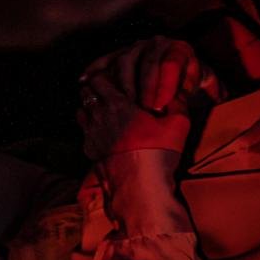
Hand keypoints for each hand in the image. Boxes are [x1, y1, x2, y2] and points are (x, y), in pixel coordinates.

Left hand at [77, 68, 191, 162]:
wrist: (139, 184)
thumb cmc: (159, 150)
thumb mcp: (178, 123)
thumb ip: (177, 101)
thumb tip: (177, 88)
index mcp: (117, 103)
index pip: (98, 78)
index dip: (105, 75)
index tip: (116, 78)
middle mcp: (98, 115)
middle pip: (86, 92)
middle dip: (94, 88)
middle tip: (109, 92)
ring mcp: (90, 132)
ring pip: (81, 110)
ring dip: (90, 107)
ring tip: (106, 111)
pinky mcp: (89, 149)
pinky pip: (84, 130)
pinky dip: (90, 127)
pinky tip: (105, 132)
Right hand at [80, 36, 222, 113]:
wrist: (176, 71)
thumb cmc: (188, 81)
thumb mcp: (203, 82)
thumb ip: (204, 88)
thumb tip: (200, 97)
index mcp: (179, 48)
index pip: (170, 64)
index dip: (164, 85)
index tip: (159, 106)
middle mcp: (156, 43)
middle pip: (145, 62)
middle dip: (143, 87)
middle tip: (142, 109)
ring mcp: (135, 46)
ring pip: (124, 61)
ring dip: (122, 84)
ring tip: (122, 104)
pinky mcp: (119, 52)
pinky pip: (105, 59)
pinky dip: (95, 70)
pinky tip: (86, 82)